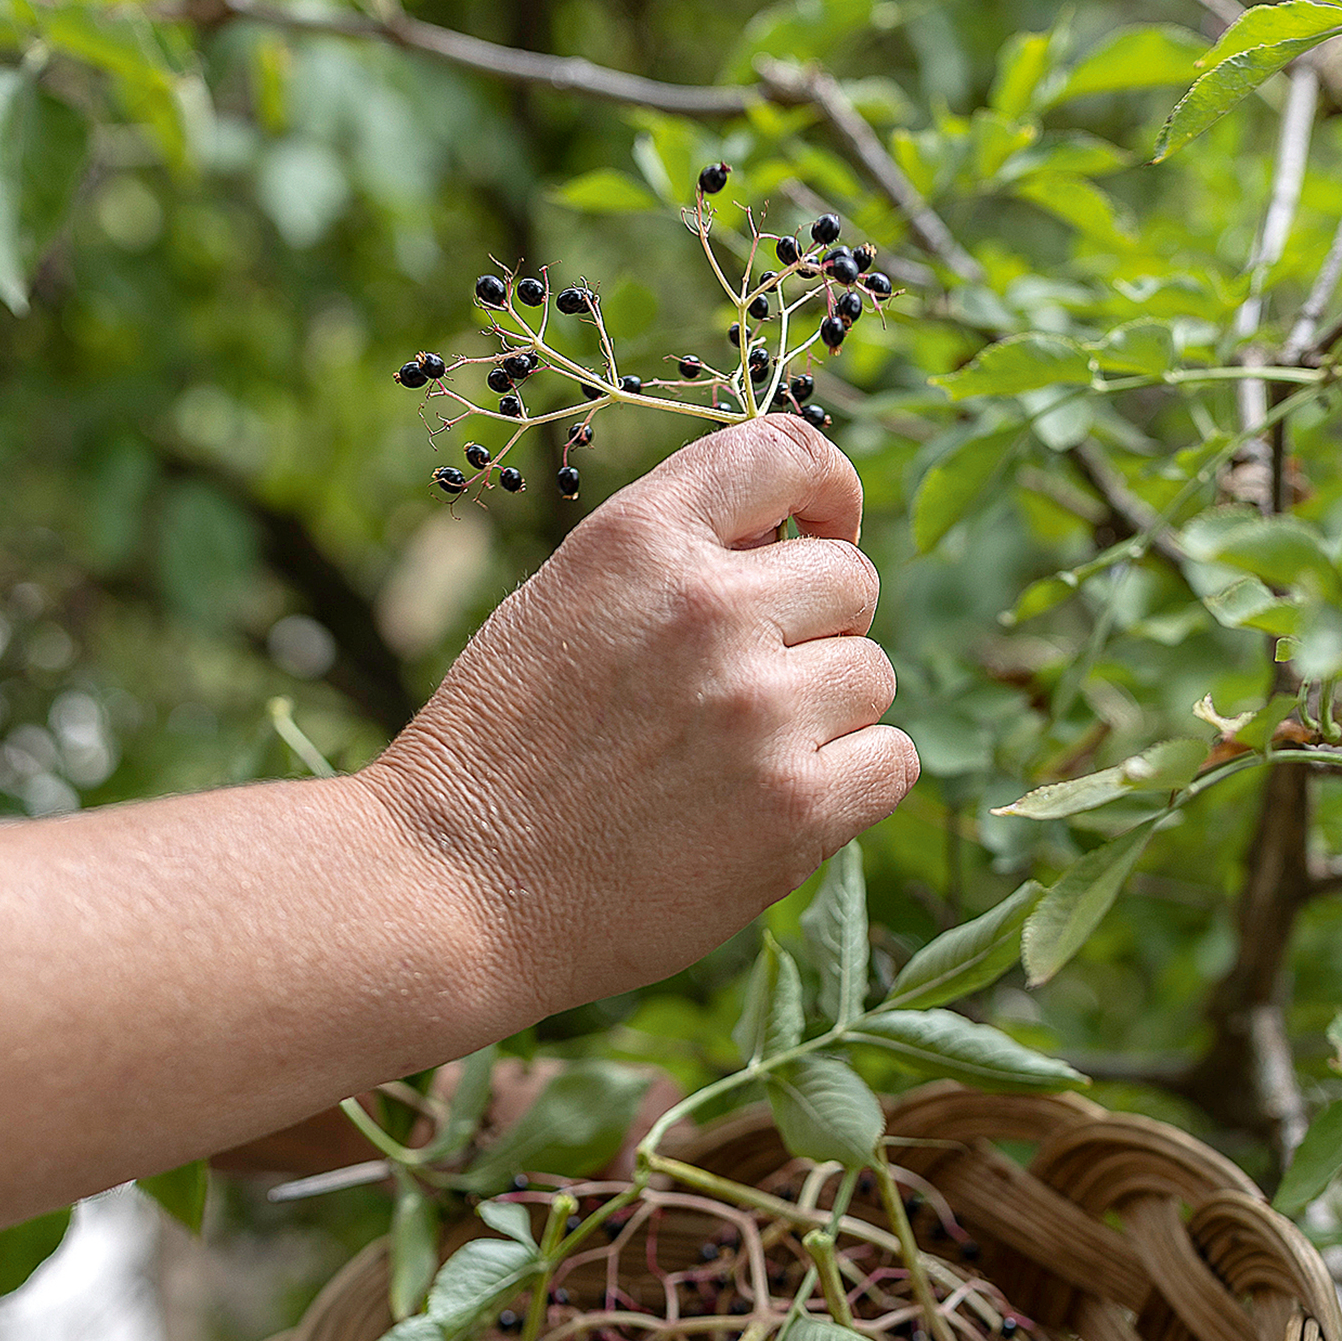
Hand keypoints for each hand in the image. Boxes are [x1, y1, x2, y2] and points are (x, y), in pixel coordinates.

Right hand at [360, 417, 915, 1021]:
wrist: (451, 889)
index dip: (827, 490)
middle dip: (816, 629)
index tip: (822, 531)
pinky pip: (890, 761)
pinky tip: (781, 806)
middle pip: (850, 581)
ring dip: (829, 714)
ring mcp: (758, 708)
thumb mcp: (560, 606)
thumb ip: (671, 565)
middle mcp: (709, 607)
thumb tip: (793, 545)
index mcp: (640, 539)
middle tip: (748, 692)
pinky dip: (854, 783)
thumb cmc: (498, 757)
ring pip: (873, 675)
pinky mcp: (794, 807)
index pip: (784, 451)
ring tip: (742, 760)